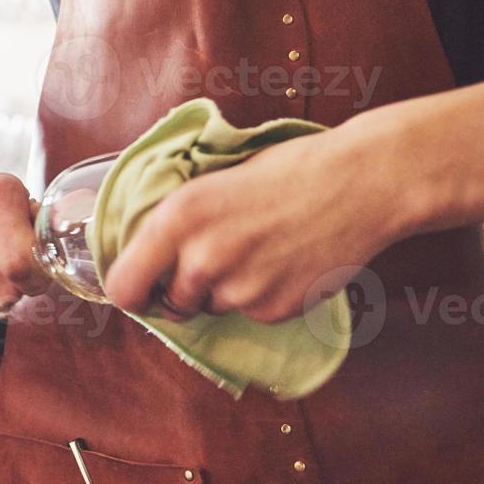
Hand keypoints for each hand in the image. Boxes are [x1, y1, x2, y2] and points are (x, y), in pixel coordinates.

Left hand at [102, 122, 408, 323]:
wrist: (361, 183)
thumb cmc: (287, 170)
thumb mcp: (213, 181)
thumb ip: (177, 221)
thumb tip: (145, 251)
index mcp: (178, 217)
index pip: (123, 286)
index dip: (129, 292)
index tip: (139, 289)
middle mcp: (203, 258)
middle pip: (170, 303)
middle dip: (184, 288)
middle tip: (215, 259)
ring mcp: (240, 290)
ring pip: (212, 307)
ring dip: (225, 290)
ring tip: (258, 250)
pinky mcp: (275, 310)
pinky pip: (251, 313)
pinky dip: (262, 295)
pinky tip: (285, 261)